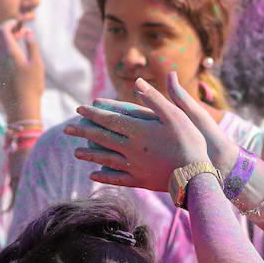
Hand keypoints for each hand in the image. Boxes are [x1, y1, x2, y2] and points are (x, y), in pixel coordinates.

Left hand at [0, 19, 43, 119]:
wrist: (22, 107)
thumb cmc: (33, 86)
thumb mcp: (37, 64)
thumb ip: (32, 46)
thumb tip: (27, 31)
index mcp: (11, 52)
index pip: (4, 30)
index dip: (9, 24)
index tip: (15, 24)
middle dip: (1, 30)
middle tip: (11, 32)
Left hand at [68, 73, 213, 190]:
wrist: (196, 177)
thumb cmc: (190, 143)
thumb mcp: (176, 115)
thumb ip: (155, 98)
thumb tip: (138, 81)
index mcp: (139, 131)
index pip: (109, 120)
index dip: (93, 114)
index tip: (79, 110)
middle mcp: (132, 149)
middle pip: (102, 138)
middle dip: (83, 133)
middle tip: (67, 129)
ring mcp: (135, 167)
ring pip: (105, 159)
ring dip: (89, 155)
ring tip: (75, 152)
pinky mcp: (141, 181)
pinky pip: (117, 179)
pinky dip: (104, 177)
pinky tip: (93, 176)